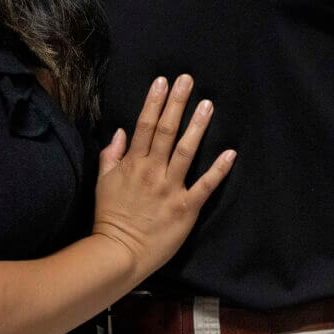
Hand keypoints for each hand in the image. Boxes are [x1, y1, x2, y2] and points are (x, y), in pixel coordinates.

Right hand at [93, 74, 234, 281]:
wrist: (118, 254)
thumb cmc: (110, 217)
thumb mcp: (103, 182)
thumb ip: (111, 155)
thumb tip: (121, 131)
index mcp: (133, 164)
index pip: (144, 126)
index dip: (154, 102)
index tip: (163, 81)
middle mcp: (153, 172)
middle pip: (166, 131)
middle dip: (176, 103)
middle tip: (187, 80)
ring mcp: (170, 189)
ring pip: (185, 151)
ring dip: (197, 127)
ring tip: (207, 104)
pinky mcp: (186, 208)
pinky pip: (205, 186)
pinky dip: (218, 170)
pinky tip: (230, 153)